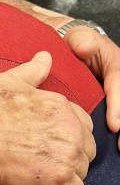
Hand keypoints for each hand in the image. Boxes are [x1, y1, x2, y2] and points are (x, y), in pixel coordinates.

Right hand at [0, 51, 95, 184]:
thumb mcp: (9, 82)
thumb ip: (33, 70)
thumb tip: (45, 56)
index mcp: (63, 108)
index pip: (83, 125)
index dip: (66, 135)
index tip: (46, 142)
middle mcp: (72, 131)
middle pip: (86, 149)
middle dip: (69, 155)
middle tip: (42, 160)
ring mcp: (68, 156)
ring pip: (81, 171)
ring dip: (65, 175)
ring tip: (40, 174)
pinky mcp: (60, 180)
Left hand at [64, 26, 119, 149]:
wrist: (70, 47)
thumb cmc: (73, 44)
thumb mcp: (77, 37)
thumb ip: (81, 41)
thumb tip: (84, 49)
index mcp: (116, 63)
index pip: (119, 83)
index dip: (118, 105)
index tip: (114, 125)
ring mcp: (119, 91)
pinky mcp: (116, 101)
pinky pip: (119, 114)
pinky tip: (118, 147)